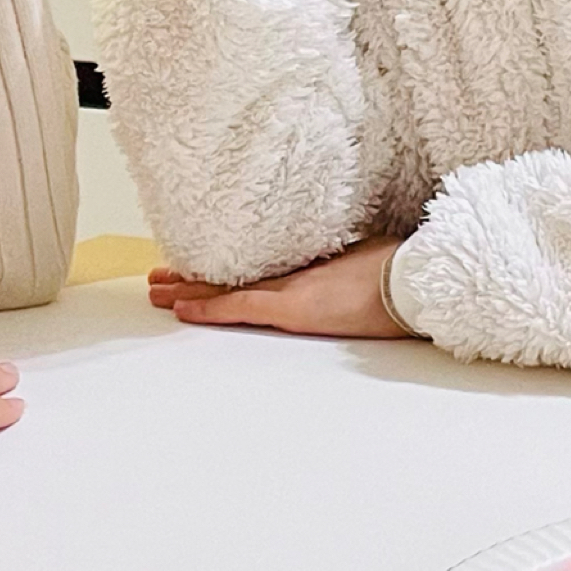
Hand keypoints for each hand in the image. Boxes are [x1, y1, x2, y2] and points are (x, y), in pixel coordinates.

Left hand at [150, 237, 417, 338]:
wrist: (413, 281)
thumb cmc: (401, 271)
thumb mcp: (368, 260)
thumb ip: (347, 263)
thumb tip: (348, 265)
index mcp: (309, 263)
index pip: (254, 267)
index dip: (223, 267)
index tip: (198, 264)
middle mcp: (292, 273)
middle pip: (233, 274)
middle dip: (194, 275)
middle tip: (160, 274)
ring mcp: (289, 289)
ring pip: (227, 289)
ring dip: (190, 290)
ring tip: (157, 290)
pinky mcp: (291, 309)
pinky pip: (239, 308)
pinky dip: (209, 308)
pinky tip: (182, 310)